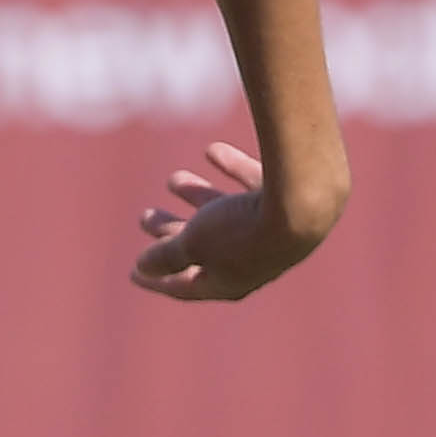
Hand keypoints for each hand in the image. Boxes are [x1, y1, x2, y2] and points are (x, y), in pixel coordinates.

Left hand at [129, 138, 329, 301]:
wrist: (303, 202)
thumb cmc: (242, 229)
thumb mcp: (194, 242)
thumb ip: (167, 254)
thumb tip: (143, 266)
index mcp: (228, 282)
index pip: (184, 286)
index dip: (156, 280)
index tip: (132, 273)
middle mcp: (251, 262)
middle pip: (202, 250)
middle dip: (171, 233)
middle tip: (144, 217)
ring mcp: (270, 233)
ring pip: (226, 216)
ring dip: (198, 198)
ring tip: (172, 179)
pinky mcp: (285, 203)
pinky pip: (252, 186)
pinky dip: (231, 169)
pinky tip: (211, 150)